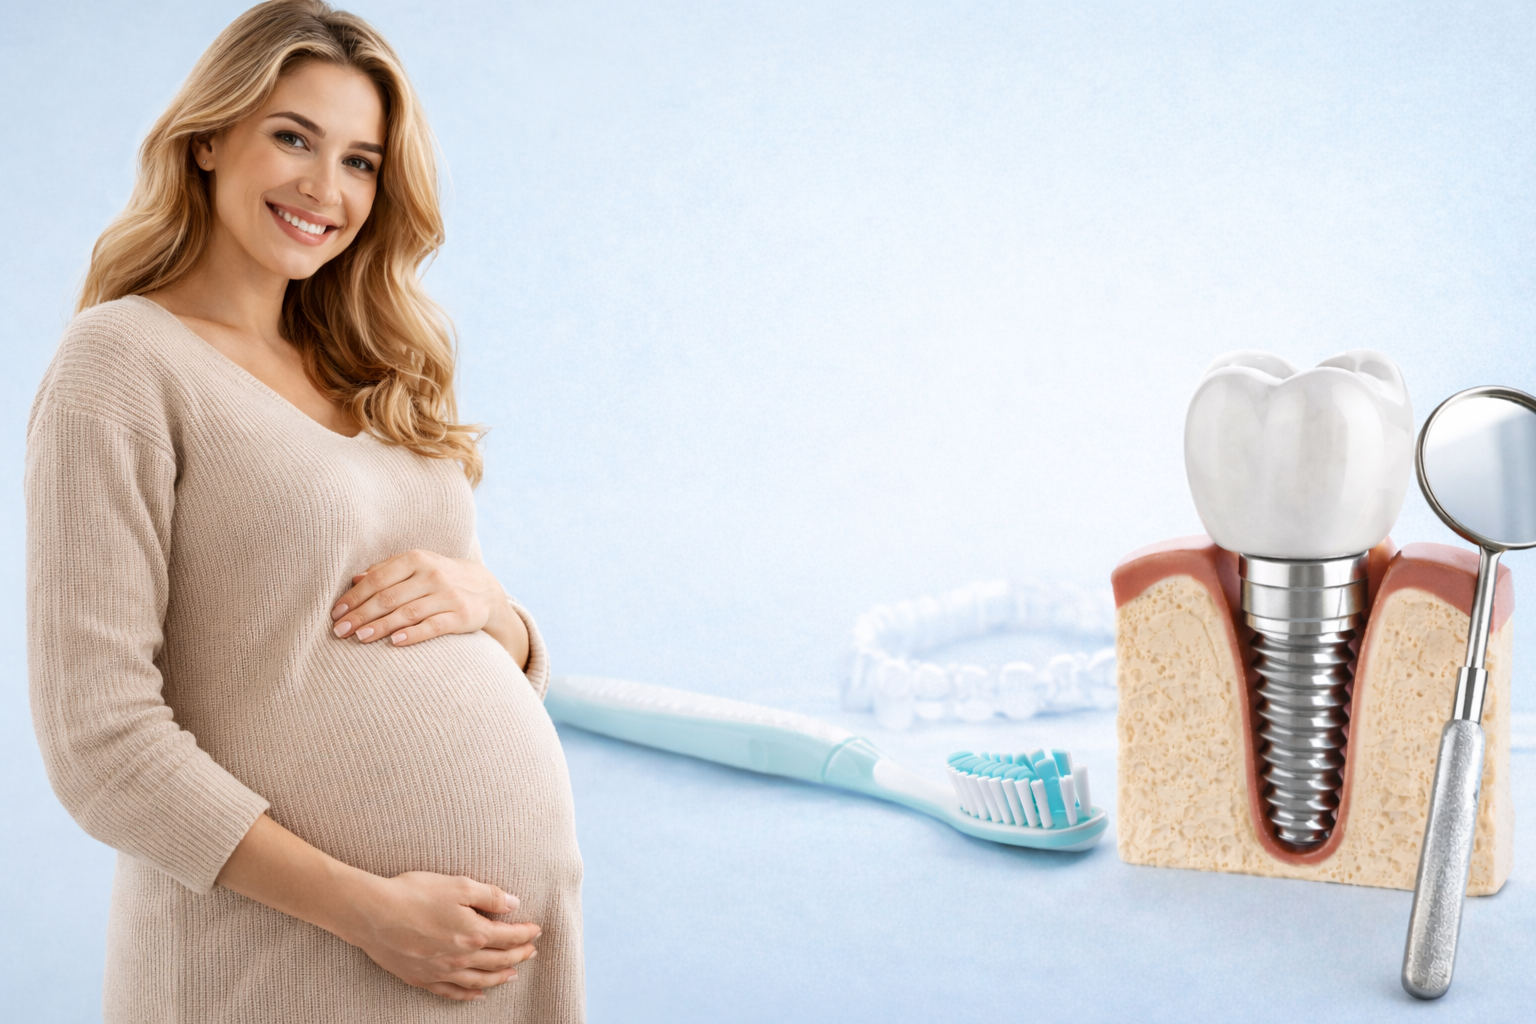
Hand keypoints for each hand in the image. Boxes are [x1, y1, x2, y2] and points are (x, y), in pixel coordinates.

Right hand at [216, 815, 539, 1002]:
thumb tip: (514, 904)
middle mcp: (460, 957)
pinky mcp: (421, 978)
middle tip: (530, 951)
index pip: (508, 936)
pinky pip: (451, 992)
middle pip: (497, 960)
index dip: (525, 933)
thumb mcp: (458, 885)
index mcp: (473, 933)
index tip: (536, 930)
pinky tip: (477, 993)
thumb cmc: (415, 893)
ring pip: (478, 981)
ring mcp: (441, 971)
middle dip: (517, 955)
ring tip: (512, 974)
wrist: (373, 913)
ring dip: (498, 977)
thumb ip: (489, 896)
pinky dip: (468, 994)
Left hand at [330, 549, 528, 665]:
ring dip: (381, 626)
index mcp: (415, 559)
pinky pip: (434, 626)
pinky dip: (414, 634)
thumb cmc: (438, 578)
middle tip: (340, 631)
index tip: (336, 613)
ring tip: (360, 638)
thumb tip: (354, 580)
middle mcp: (432, 574)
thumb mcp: (415, 567)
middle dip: (361, 615)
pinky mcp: (461, 615)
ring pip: (408, 612)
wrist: (485, 588)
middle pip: (389, 597)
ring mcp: (448, 594)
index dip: (354, 597)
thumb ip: (385, 571)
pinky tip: (395, 642)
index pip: (378, 579)